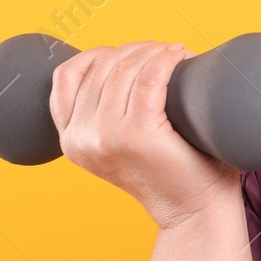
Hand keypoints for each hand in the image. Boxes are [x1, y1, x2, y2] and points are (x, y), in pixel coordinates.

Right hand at [49, 41, 239, 229]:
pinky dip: (165, 60)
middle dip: (136, 49)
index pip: (66, 76)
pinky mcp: (139, 135)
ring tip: (176, 55)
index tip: (131, 53)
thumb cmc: (169, 170)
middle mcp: (80, 139)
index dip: (99, 54)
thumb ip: (105, 114)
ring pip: (126, 69)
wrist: (194, 210)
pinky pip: (149, 79)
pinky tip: (179, 56)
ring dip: (154, 51)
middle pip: (102, 67)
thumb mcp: (119, 143)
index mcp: (70, 140)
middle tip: (165, 52)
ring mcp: (107, 137)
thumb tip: (122, 57)